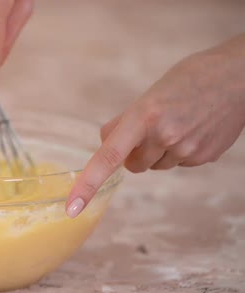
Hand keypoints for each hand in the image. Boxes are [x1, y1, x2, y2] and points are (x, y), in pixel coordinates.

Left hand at [66, 34, 244, 217]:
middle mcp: (164, 136)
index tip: (71, 208)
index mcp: (144, 116)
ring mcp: (186, 150)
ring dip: (157, 152)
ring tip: (177, 124)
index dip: (87, 185)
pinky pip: (177, 164)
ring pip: (154, 166)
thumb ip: (124, 123)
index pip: (108, 157)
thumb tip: (105, 146)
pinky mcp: (203, 158)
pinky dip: (178, 152)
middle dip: (134, 152)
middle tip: (151, 127)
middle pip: (132, 165)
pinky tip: (193, 130)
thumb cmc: (188, 80)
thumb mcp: (149, 96)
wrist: (238, 77)